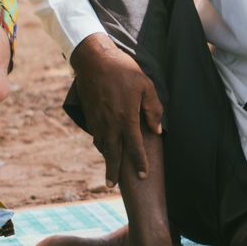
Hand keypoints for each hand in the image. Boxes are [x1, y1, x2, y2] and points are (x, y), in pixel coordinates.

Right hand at [70, 34, 162, 183]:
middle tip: (112, 186)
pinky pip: (95, 135)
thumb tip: (156, 129)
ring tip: (110, 169)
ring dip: (106, 158)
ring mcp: (97, 120)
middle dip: (113, 171)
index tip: (143, 176)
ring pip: (102, 145)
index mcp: (126, 119)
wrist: (93, 59)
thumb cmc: (123, 70)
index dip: (139, 163)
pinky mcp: (89, 115)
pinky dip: (99, 144)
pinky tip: (103, 146)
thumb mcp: (146, 86)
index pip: (134, 148)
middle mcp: (110, 124)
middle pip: (113, 154)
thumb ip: (153, 109)